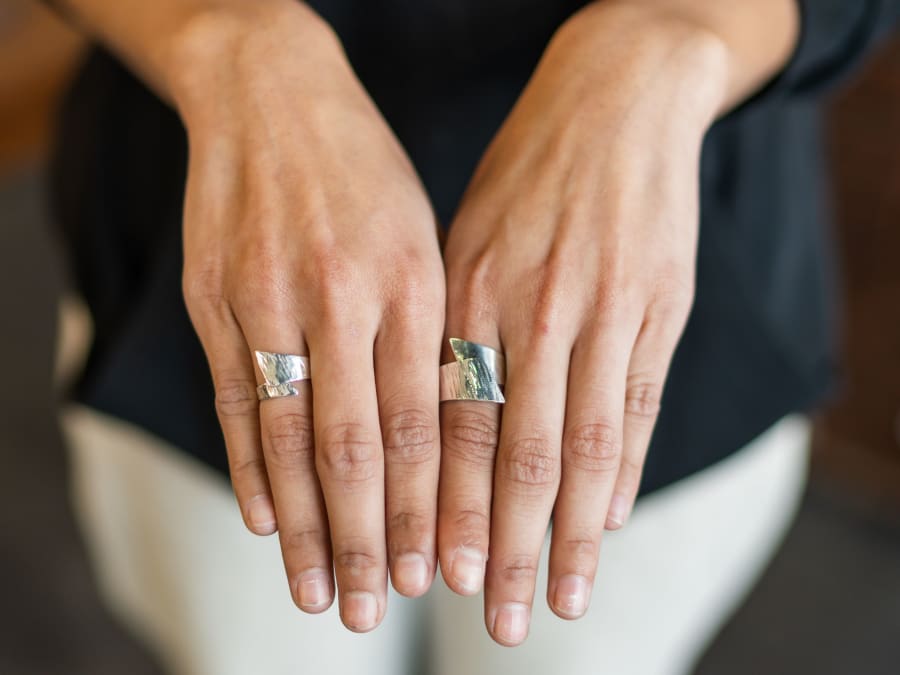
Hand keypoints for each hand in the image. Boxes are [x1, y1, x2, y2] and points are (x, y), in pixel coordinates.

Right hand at [174, 3, 443, 630]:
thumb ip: (435, 333)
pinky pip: (233, 400)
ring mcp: (269, 299)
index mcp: (412, 282)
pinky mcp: (214, 300)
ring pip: (289, 437)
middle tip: (374, 611)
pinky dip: (249, 467)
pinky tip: (266, 519)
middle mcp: (340, 297)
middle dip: (368, 539)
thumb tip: (451, 436)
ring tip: (317, 592)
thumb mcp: (426, 237)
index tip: (436, 572)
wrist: (270, 95)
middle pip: (357, 446)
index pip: (423, 423)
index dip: (430, 506)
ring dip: (305, 524)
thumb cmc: (366, 172)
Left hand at [438, 3, 731, 644]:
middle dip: (503, 547)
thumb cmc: (525, 176)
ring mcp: (605, 309)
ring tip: (559, 600)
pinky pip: (639, 403)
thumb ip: (454, 333)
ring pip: (583, 444)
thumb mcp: (463, 239)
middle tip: (494, 621)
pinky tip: (606, 523)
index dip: (445, 510)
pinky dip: (624, 471)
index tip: (435, 577)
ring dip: (567, 531)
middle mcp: (534, 309)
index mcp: (470, 293)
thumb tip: (447, 434)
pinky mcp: (660, 306)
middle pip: (517, 454)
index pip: (453, 427)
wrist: (615, 98)